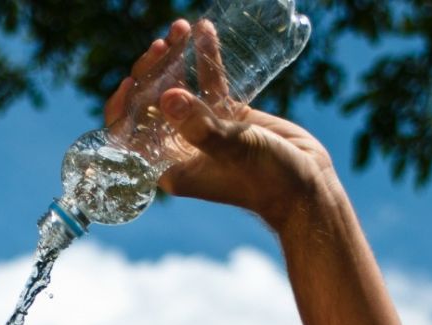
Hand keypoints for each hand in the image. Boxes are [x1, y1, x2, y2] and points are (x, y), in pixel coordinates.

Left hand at [103, 20, 338, 227]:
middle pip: (152, 105)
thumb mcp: (233, 151)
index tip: (130, 81)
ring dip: (175, 59)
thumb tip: (168, 98)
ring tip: (180, 29)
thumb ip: (201, 126)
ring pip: (179, 89)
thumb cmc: (268, 180)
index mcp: (171, 165)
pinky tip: (205, 30)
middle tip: (161, 46)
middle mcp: (182, 148)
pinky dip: (205, 59)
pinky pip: (209, 84)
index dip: (124, 108)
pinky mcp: (229, 117)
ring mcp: (205, 130)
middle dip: (152, 72)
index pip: (131, 135)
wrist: (307, 188)